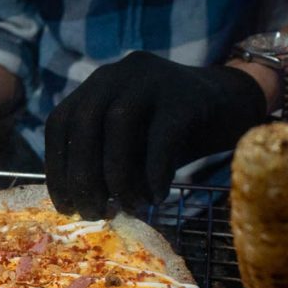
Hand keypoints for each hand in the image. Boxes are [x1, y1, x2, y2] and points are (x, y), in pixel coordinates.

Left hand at [45, 51, 267, 218]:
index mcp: (97, 85)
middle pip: (85, 124)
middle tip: (94, 213)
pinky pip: (162, 138)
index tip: (66, 206)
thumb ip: (105, 163)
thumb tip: (81, 203)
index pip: (60, 123)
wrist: (231, 107)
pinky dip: (154, 173)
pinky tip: (157, 198)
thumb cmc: (173, 134)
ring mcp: (152, 80)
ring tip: (128, 208)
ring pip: (118, 125)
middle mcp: (118, 74)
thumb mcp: (131, 146)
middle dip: (83, 176)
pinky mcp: (185, 96)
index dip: (57, 168)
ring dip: (117, 176)